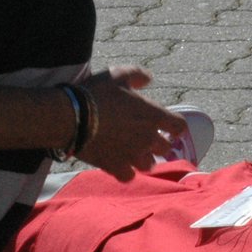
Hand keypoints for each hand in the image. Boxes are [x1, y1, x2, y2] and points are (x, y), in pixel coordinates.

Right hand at [75, 66, 187, 181]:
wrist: (72, 116)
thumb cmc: (97, 93)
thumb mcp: (118, 75)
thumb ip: (138, 75)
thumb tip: (149, 79)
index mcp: (153, 115)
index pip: (179, 126)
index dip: (174, 126)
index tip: (166, 125)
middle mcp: (148, 138)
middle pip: (165, 148)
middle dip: (156, 143)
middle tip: (143, 137)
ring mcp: (133, 155)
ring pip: (149, 165)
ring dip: (142, 159)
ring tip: (130, 152)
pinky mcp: (117, 167)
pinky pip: (128, 176)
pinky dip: (124, 171)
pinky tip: (117, 163)